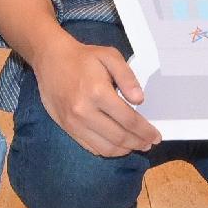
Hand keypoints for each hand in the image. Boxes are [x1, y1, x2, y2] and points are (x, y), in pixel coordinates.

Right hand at [35, 39, 159, 156]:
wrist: (51, 59)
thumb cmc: (83, 58)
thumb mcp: (109, 56)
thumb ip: (127, 77)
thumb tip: (140, 99)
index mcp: (98, 92)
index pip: (128, 120)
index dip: (145, 131)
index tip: (156, 136)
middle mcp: (84, 111)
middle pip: (119, 137)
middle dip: (138, 143)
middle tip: (149, 143)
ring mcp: (74, 123)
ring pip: (105, 147)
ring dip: (125, 150)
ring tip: (136, 146)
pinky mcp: (67, 128)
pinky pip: (91, 147)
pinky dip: (108, 151)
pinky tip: (117, 146)